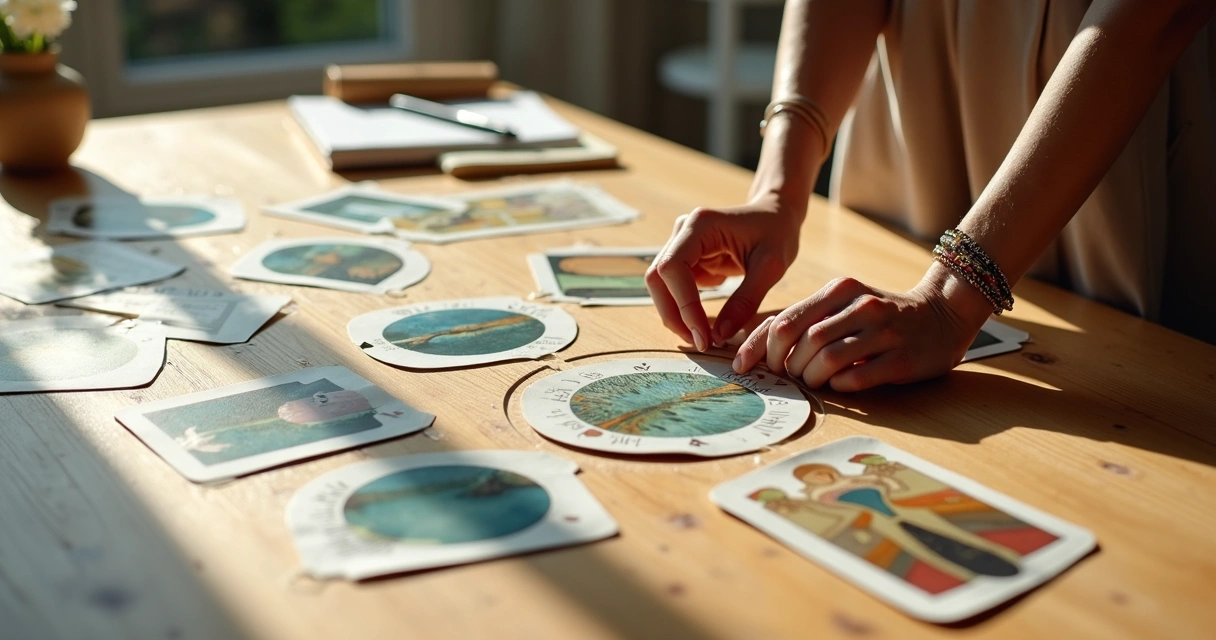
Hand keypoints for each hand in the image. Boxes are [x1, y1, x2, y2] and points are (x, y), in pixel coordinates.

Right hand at [645, 193, 803, 351]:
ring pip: (661, 286)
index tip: (704, 335)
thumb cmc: (777, 232)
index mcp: (700, 225)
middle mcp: (683, 231)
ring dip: (677, 315)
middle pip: (657, 279)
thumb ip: (746, 300)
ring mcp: (680, 245)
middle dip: (674, 315)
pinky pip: (675, 289)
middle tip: (700, 343)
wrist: (776, 214)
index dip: (682, 304)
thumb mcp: (771, 267)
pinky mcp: (685, 259)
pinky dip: (685, 310)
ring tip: (703, 338)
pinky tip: (705, 322)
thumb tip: (719, 335)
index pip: (673, 268)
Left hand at [733, 264, 993, 391]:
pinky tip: (839, 385)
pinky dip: (839, 387)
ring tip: (812, 381)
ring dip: (810, 378)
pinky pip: (857, 379)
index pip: (785, 321)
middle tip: (788, 376)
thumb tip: (758, 347)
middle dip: (786, 366)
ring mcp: (884, 332)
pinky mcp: (901, 359)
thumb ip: (808, 318)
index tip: (743, 366)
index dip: (758, 348)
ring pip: (827, 360)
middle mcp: (861, 306)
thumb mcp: (844, 304)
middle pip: (803, 341)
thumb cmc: (880, 314)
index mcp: (840, 290)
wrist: (943, 314)